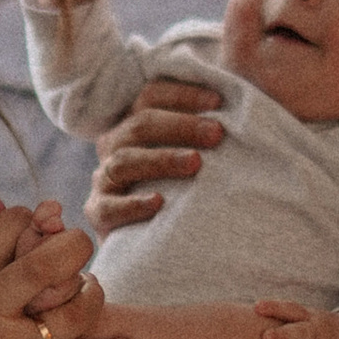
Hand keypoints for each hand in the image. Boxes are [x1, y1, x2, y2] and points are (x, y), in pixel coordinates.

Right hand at [83, 76, 226, 234]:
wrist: (162, 243)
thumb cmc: (186, 190)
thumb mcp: (195, 155)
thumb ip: (208, 129)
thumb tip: (241, 99)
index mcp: (134, 124)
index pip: (150, 95)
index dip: (183, 95)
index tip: (219, 102)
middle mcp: (114, 146)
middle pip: (139, 125)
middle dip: (181, 126)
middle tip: (216, 134)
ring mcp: (103, 180)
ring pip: (124, 161)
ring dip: (161, 159)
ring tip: (195, 164)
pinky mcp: (98, 213)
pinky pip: (109, 207)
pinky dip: (134, 203)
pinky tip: (160, 202)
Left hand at [255, 302, 338, 338]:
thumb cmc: (310, 330)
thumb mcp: (301, 319)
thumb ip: (276, 320)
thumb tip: (231, 321)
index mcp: (309, 318)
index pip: (292, 309)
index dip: (275, 307)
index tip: (256, 307)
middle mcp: (318, 336)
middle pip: (304, 334)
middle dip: (286, 336)